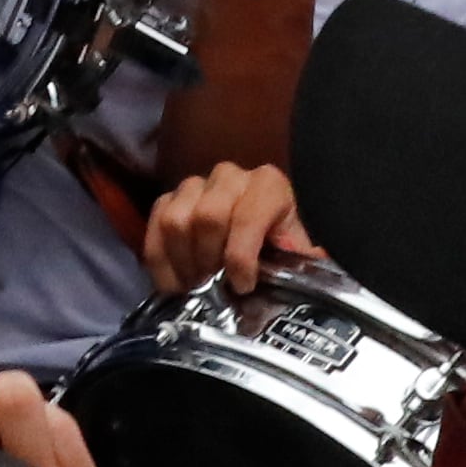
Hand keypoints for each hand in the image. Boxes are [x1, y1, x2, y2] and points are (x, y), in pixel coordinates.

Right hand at [139, 162, 309, 300]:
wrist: (257, 230)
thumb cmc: (278, 243)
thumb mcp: (296, 251)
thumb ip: (301, 261)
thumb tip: (310, 272)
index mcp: (267, 185)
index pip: (248, 216)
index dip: (241, 256)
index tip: (242, 286)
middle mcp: (229, 177)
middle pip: (208, 217)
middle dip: (209, 261)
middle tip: (214, 289)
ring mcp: (195, 185)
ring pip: (176, 220)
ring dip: (183, 262)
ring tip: (196, 287)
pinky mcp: (170, 198)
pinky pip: (154, 223)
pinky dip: (159, 260)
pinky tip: (173, 284)